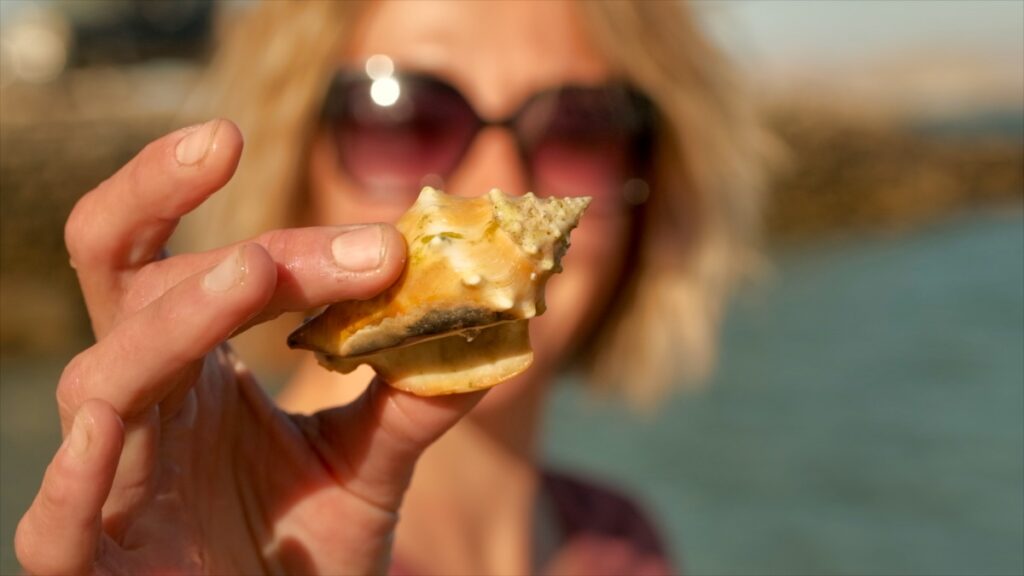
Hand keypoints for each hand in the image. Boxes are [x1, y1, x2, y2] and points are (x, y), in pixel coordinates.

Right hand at [14, 119, 483, 574]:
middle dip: (212, 233)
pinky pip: (53, 522)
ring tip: (256, 271)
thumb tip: (502, 327)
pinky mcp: (91, 565)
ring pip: (104, 377)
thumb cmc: (304, 555)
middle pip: (131, 278)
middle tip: (299, 202)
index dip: (288, 238)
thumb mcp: (369, 468)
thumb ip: (416, 401)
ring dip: (177, 318)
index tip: (388, 239)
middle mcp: (147, 402)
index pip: (203, 262)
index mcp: (197, 367)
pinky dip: (74, 474)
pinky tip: (109, 425)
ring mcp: (111, 479)